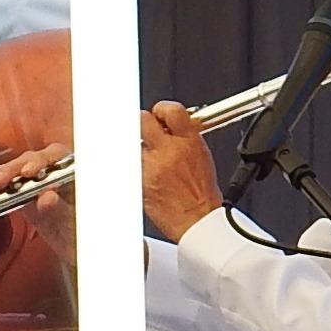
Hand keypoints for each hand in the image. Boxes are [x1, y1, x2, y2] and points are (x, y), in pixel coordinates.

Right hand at [0, 143, 74, 262]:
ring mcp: (39, 185)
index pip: (56, 158)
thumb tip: (46, 198)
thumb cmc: (83, 234)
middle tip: (0, 181)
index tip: (29, 172)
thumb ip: (61, 210)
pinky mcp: (26, 198)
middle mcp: (56, 174)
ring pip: (18, 173)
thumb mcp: (75, 224)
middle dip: (14, 171)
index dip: (40, 162)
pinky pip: (10, 188)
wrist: (79, 252)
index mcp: (75, 173)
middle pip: (32, 162)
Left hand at [139, 101, 223, 240]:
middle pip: (141, 120)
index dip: (160, 110)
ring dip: (137, 149)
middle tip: (144, 133)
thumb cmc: (201, 193)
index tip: (158, 116)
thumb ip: (184, 135)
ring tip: (150, 162)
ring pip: (131, 144)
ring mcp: (150, 168)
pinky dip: (133, 167)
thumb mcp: (201, 154)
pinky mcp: (138, 182)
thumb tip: (166, 122)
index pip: (170, 110)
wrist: (197, 220)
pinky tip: (145, 175)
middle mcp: (167, 152)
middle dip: (141, 124)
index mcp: (188, 142)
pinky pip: (129, 166)